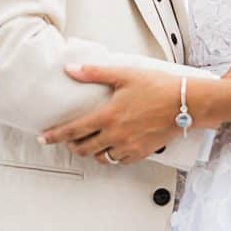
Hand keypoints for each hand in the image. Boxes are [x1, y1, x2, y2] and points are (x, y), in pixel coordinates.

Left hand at [38, 64, 186, 164]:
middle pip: (83, 148)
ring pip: (101, 157)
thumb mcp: (124, 74)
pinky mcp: (141, 152)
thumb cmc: (159, 87)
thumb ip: (95, 73)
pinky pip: (119, 161)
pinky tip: (113, 147)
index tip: (43, 138)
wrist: (187, 103)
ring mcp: (129, 146)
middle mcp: (116, 134)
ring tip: (91, 143)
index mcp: (108, 116)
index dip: (55, 136)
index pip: (73, 130)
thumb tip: (71, 70)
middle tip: (69, 140)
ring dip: (92, 152)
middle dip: (72, 145)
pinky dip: (112, 156)